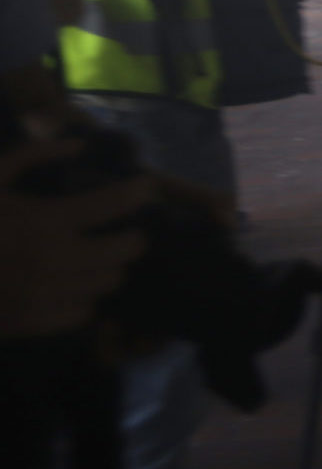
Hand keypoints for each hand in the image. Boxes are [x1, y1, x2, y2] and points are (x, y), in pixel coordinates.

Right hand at [0, 139, 149, 336]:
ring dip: (109, 267)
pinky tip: (72, 285)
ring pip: (108, 283)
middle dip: (132, 238)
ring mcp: (44, 296)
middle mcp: (53, 261)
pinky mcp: (31, 324)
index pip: (113, 204)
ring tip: (99, 257)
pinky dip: (84, 298)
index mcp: (44, 221)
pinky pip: (82, 313)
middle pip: (124, 251)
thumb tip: (80, 144)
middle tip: (127, 231)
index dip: (138, 191)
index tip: (145, 187)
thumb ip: (35, 154)